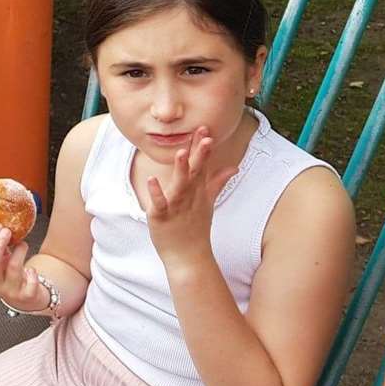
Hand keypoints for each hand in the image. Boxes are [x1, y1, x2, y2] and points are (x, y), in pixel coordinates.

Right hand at [0, 223, 48, 311]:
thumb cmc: (11, 276)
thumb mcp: (0, 264)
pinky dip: (32, 273)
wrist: (25, 299)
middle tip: (7, 231)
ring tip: (22, 244)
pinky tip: (32, 269)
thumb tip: (0, 227)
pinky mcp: (26, 296)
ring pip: (13, 268)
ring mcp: (10, 291)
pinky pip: (30, 284)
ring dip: (19, 252)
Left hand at [143, 126, 235, 266]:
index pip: (202, 165)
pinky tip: (151, 180)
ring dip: (181, 169)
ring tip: (181, 152)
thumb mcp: (208, 202)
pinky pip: (159, 203)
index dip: (203, 148)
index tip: (205, 129)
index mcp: (198, 191)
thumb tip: (232, 167)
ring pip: (179, 185)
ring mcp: (176, 206)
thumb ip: (217, 182)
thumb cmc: (196, 227)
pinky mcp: (161, 217)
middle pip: (195, 172)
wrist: (188, 257)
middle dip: (199, 153)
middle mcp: (189, 196)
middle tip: (203, 134)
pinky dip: (156, 193)